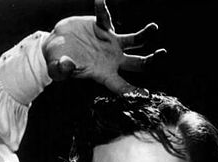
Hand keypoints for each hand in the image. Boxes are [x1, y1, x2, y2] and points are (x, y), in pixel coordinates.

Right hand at [43, 0, 165, 92]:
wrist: (55, 46)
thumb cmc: (58, 63)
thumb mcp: (57, 69)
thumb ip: (62, 70)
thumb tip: (67, 64)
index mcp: (104, 74)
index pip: (122, 86)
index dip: (133, 92)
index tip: (146, 95)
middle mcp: (112, 60)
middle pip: (137, 63)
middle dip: (150, 60)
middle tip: (162, 54)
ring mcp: (111, 43)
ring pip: (134, 40)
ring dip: (145, 35)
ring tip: (154, 28)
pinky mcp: (103, 28)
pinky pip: (106, 17)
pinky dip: (102, 9)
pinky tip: (98, 0)